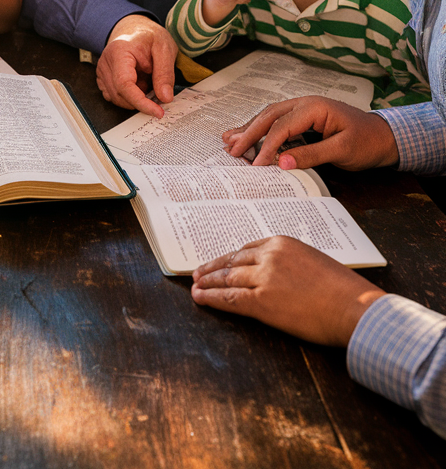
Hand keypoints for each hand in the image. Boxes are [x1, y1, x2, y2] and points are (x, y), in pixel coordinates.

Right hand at [96, 14, 176, 116]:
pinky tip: (140, 85)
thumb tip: (165, 98)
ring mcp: (102, 71)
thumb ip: (165, 73)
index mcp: (119, 52)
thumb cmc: (149, 36)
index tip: (158, 112)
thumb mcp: (164, 49)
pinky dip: (129, 97)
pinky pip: (115, 96)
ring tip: (149, 82)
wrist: (136, 30)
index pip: (124, 85)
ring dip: (136, 99)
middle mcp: (106, 62)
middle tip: (160, 94)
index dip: (141, 102)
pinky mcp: (103, 78)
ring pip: (117, 98)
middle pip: (119, 95)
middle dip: (141, 101)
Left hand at [191, 236, 385, 346]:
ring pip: (227, 279)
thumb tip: (275, 274)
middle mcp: (268, 256)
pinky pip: (229, 298)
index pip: (246, 249)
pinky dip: (211, 298)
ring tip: (196, 286)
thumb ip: (289, 263)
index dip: (229, 258)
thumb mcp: (313, 261)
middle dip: (213, 268)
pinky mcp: (261, 302)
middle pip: (233, 262)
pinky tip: (200, 298)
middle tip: (199, 272)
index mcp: (281, 243)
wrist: (355, 308)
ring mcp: (263, 278)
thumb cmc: (343, 290)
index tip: (219, 262)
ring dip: (208, 282)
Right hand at [223, 96, 399, 169]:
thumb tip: (281, 162)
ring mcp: (302, 108)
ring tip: (229, 140)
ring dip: (249, 129)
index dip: (266, 146)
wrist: (385, 136)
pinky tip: (246, 133)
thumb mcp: (342, 150)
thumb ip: (311, 155)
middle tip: (231, 150)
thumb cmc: (367, 142)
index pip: (282, 127)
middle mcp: (304, 103)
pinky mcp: (302, 117)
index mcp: (314, 108)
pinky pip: (276, 120)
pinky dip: (259, 128)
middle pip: (269, 116)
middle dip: (248, 133)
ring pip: (268, 116)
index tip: (255, 165)